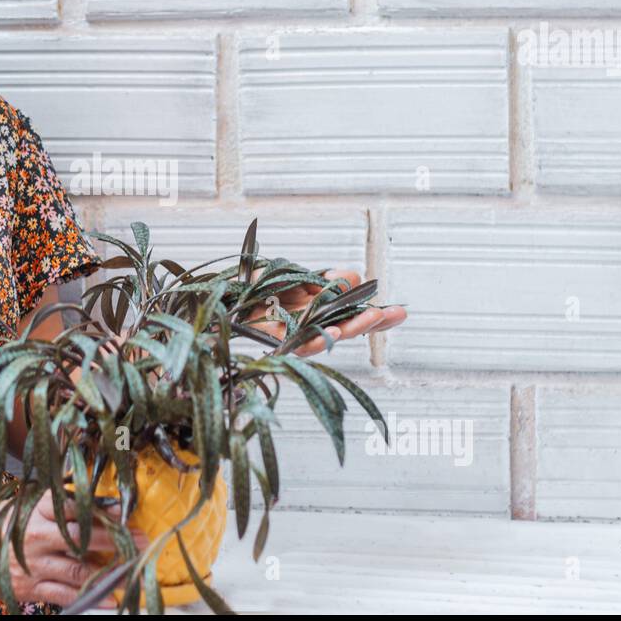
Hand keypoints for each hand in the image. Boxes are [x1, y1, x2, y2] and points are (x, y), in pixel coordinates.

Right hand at [0, 489, 147, 608]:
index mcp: (36, 508)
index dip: (107, 513)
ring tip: (134, 569)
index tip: (128, 516)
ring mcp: (35, 564)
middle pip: (86, 538)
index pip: (78, 508)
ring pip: (80, 569)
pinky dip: (91, 597)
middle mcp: (38, 535)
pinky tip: (112, 597)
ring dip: (111, 571)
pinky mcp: (31, 588)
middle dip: (118, 541)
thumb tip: (87, 492)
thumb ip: (54, 500)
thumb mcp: (22, 502)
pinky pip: (67, 594)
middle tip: (143, 541)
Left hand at [246, 266, 406, 358]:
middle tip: (398, 314)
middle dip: (375, 320)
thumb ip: (324, 280)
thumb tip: (349, 279)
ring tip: (373, 317)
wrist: (223, 297)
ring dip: (355, 326)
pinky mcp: (281, 343)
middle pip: (350, 325)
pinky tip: (336, 333)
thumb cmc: (257, 286)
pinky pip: (304, 345)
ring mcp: (300, 333)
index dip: (374, 310)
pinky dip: (320, 341)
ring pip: (333, 334)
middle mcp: (314, 321)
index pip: (353, 309)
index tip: (397, 309)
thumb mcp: (294, 274)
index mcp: (320, 305)